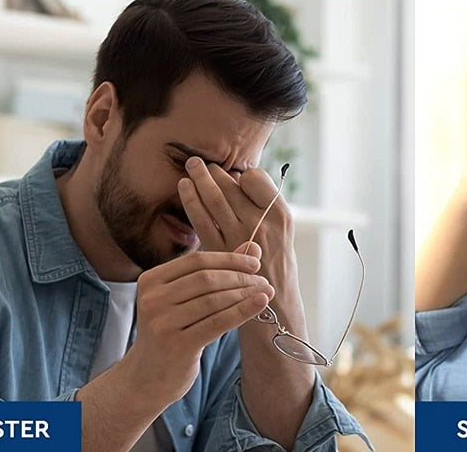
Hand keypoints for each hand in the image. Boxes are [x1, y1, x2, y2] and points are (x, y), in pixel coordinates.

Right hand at [124, 250, 273, 404]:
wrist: (148, 379)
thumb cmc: (172, 331)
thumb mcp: (187, 299)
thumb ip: (216, 271)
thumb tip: (252, 247)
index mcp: (151, 280)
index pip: (197, 261)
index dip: (229, 259)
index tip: (254, 263)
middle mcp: (151, 300)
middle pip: (206, 279)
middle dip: (240, 276)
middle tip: (263, 280)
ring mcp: (161, 323)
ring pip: (213, 300)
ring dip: (245, 293)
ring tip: (266, 292)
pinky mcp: (176, 346)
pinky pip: (217, 323)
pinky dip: (242, 311)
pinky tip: (260, 304)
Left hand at [178, 162, 302, 324]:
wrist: (273, 306)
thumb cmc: (277, 265)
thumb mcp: (282, 232)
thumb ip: (264, 207)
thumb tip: (239, 180)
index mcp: (280, 215)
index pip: (255, 179)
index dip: (242, 174)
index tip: (234, 173)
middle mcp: (260, 224)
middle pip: (231, 188)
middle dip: (214, 171)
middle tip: (199, 161)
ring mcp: (239, 238)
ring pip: (214, 200)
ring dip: (200, 180)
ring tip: (191, 166)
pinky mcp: (219, 253)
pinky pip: (201, 220)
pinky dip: (191, 201)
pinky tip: (184, 189)